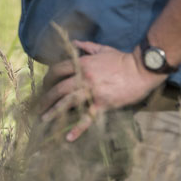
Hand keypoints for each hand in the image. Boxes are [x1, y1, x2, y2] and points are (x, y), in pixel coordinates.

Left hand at [39, 40, 166, 141]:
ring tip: (44, 118)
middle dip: (46, 97)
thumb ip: (86, 46)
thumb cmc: (123, 59)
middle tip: (39, 105)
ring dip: (54, 111)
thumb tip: (73, 43)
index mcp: (81, 64)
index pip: (57, 70)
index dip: (48, 78)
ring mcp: (92, 92)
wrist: (142, 70)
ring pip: (68, 102)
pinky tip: (68, 137)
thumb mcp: (102, 49)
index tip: (45, 84)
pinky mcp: (103, 104)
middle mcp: (83, 78)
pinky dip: (78, 128)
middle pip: (59, 88)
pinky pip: (88, 117)